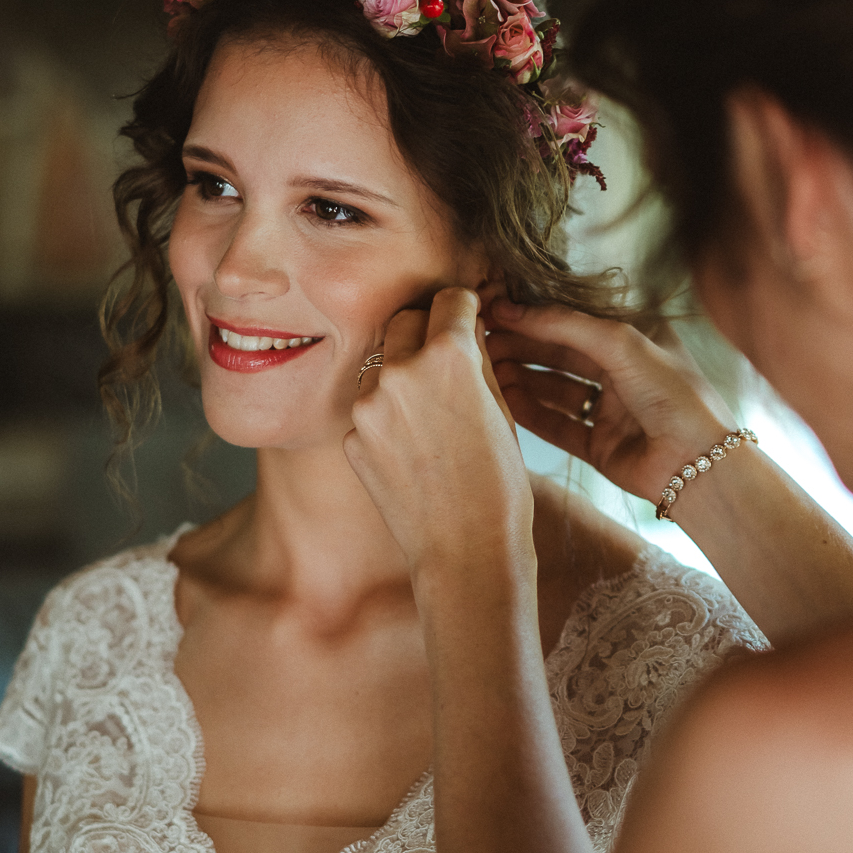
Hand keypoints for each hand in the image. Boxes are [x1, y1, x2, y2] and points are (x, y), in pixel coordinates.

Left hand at [345, 288, 534, 580]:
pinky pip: (370, 409)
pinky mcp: (351, 438)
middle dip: (424, 330)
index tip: (465, 318)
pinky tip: (412, 449)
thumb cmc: (498, 485)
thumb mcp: (501, 409)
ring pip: (381, 365)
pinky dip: (387, 417)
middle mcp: (401, 371)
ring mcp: (369, 406)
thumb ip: (475, 360)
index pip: (448, 300)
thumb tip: (463, 327)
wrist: (466, 552)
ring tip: (430, 416)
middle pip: (404, 320)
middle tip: (443, 359)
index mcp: (449, 356)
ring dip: (402, 374)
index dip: (462, 309)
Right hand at [486, 300, 734, 506]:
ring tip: (487, 371)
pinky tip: (506, 401)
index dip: (534, 316)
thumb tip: (513, 310)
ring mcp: (610, 409)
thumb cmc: (673, 393)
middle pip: (560, 354)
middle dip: (521, 347)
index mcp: (635, 338)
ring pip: (555, 389)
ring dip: (522, 378)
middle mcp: (622, 371)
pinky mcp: (599, 445)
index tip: (494, 312)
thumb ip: (566, 325)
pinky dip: (531, 413)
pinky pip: (557, 425)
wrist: (698, 463)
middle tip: (482, 342)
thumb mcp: (621, 343)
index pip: (575, 321)